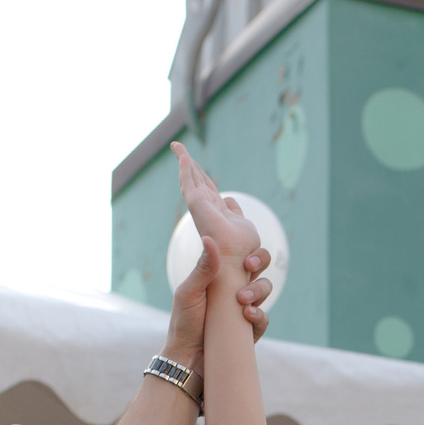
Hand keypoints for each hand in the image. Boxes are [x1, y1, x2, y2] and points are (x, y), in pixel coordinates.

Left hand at [164, 232, 271, 361]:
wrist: (186, 358)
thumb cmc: (183, 322)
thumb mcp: (189, 292)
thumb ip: (203, 267)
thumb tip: (209, 238)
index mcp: (222, 277)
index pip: (242, 255)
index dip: (250, 251)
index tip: (246, 256)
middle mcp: (235, 289)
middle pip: (259, 268)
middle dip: (261, 263)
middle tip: (249, 267)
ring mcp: (244, 309)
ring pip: (265, 290)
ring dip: (259, 290)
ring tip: (242, 300)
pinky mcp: (249, 330)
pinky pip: (263, 320)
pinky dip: (259, 316)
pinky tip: (247, 315)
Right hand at [171, 143, 262, 261]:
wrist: (231, 277)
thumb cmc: (241, 261)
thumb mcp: (245, 230)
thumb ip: (236, 214)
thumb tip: (229, 199)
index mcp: (218, 216)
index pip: (209, 192)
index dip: (202, 177)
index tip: (196, 166)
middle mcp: (208, 213)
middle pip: (199, 184)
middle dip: (190, 167)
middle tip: (180, 150)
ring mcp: (202, 211)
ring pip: (192, 181)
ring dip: (185, 163)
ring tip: (177, 147)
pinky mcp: (198, 208)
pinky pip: (189, 186)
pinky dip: (185, 170)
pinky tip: (182, 156)